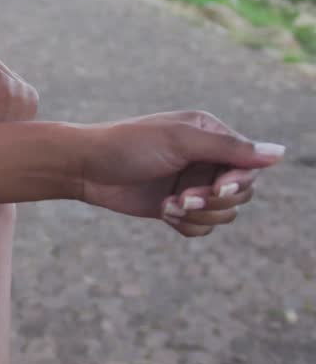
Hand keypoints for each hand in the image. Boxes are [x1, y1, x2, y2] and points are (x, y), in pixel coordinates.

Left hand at [80, 110, 283, 236]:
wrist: (84, 168)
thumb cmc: (128, 146)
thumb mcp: (179, 142)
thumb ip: (229, 148)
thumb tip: (280, 152)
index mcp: (210, 135)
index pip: (248, 166)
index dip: (237, 182)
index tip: (213, 188)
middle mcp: (205, 160)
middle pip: (240, 194)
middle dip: (214, 201)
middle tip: (184, 198)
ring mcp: (191, 185)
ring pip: (223, 214)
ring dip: (198, 215)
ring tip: (169, 205)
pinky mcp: (176, 207)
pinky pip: (202, 227)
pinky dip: (187, 225)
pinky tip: (164, 212)